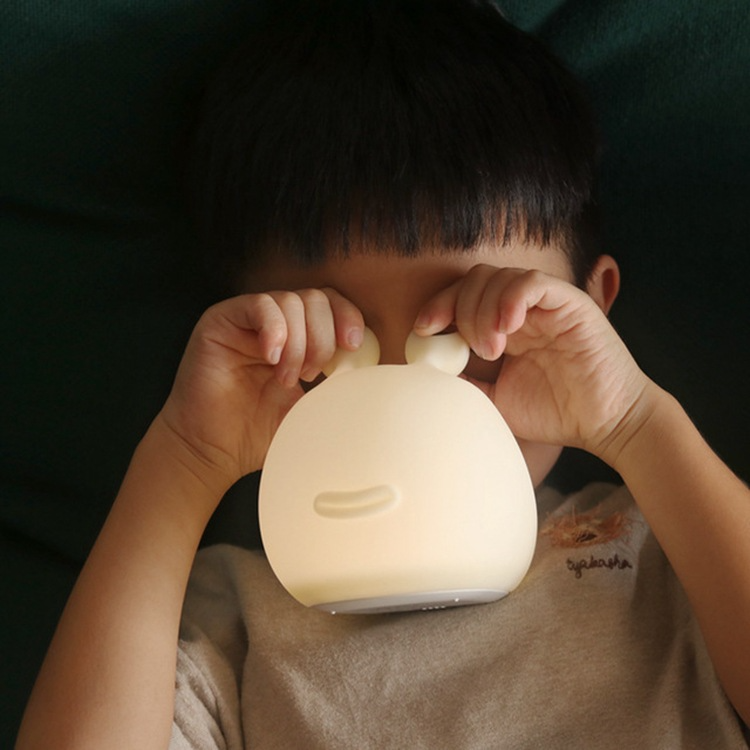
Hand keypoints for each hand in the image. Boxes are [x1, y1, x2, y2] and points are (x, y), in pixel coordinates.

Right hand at [158, 289, 363, 495]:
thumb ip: (338, 389)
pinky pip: (260, 305)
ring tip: (288, 378)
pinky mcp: (221, 321)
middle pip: (316, 298)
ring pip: (291, 301)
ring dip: (299, 342)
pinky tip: (272, 359)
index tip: (355, 346)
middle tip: (314, 374)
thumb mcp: (311, 409)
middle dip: (324, 336)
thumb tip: (376, 382)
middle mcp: (274, 323)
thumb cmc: (258, 434)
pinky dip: (275, 330)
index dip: (348, 318)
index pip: (331, 305)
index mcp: (298, 338)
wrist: (213, 452)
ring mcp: (247, 320)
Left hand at [414, 265, 651, 463]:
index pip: (463, 296)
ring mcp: (546, 304)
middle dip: (458, 308)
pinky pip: (533, 283)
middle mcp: (523, 310)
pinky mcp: (570, 304)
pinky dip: (511, 299)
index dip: (439, 306)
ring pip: (500, 277)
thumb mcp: (494, 399)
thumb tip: (426, 368)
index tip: (422, 329)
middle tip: (467, 347)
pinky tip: (506, 328)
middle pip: (475, 280)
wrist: (605, 425)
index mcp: (504, 327)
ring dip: (483, 310)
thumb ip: (464, 381)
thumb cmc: (555, 412)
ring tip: (490, 349)